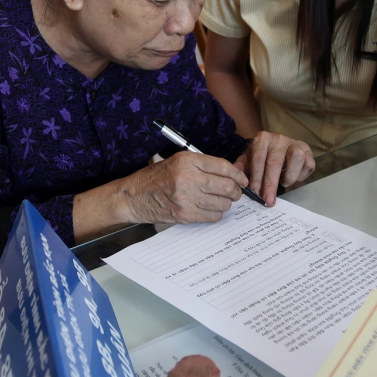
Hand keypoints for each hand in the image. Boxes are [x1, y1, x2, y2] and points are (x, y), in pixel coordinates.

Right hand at [117, 150, 246, 224]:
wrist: (134, 196)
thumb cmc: (156, 178)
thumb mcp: (177, 161)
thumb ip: (203, 165)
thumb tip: (232, 173)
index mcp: (187, 161)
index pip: (223, 167)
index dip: (238, 175)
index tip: (242, 180)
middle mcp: (188, 178)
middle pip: (226, 186)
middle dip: (236, 191)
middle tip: (236, 193)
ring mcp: (187, 198)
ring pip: (222, 203)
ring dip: (226, 203)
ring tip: (221, 201)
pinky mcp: (185, 214)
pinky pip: (213, 216)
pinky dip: (216, 213)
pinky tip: (210, 209)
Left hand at [236, 131, 314, 204]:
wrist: (279, 145)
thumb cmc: (262, 155)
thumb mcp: (249, 158)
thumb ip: (242, 166)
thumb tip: (236, 176)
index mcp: (262, 139)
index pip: (258, 159)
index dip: (256, 178)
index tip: (255, 193)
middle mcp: (279, 139)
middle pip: (275, 162)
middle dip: (271, 183)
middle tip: (269, 200)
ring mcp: (295, 143)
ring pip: (296, 158)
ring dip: (290, 175)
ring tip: (284, 184)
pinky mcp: (308, 150)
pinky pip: (308, 164)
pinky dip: (301, 175)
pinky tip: (294, 178)